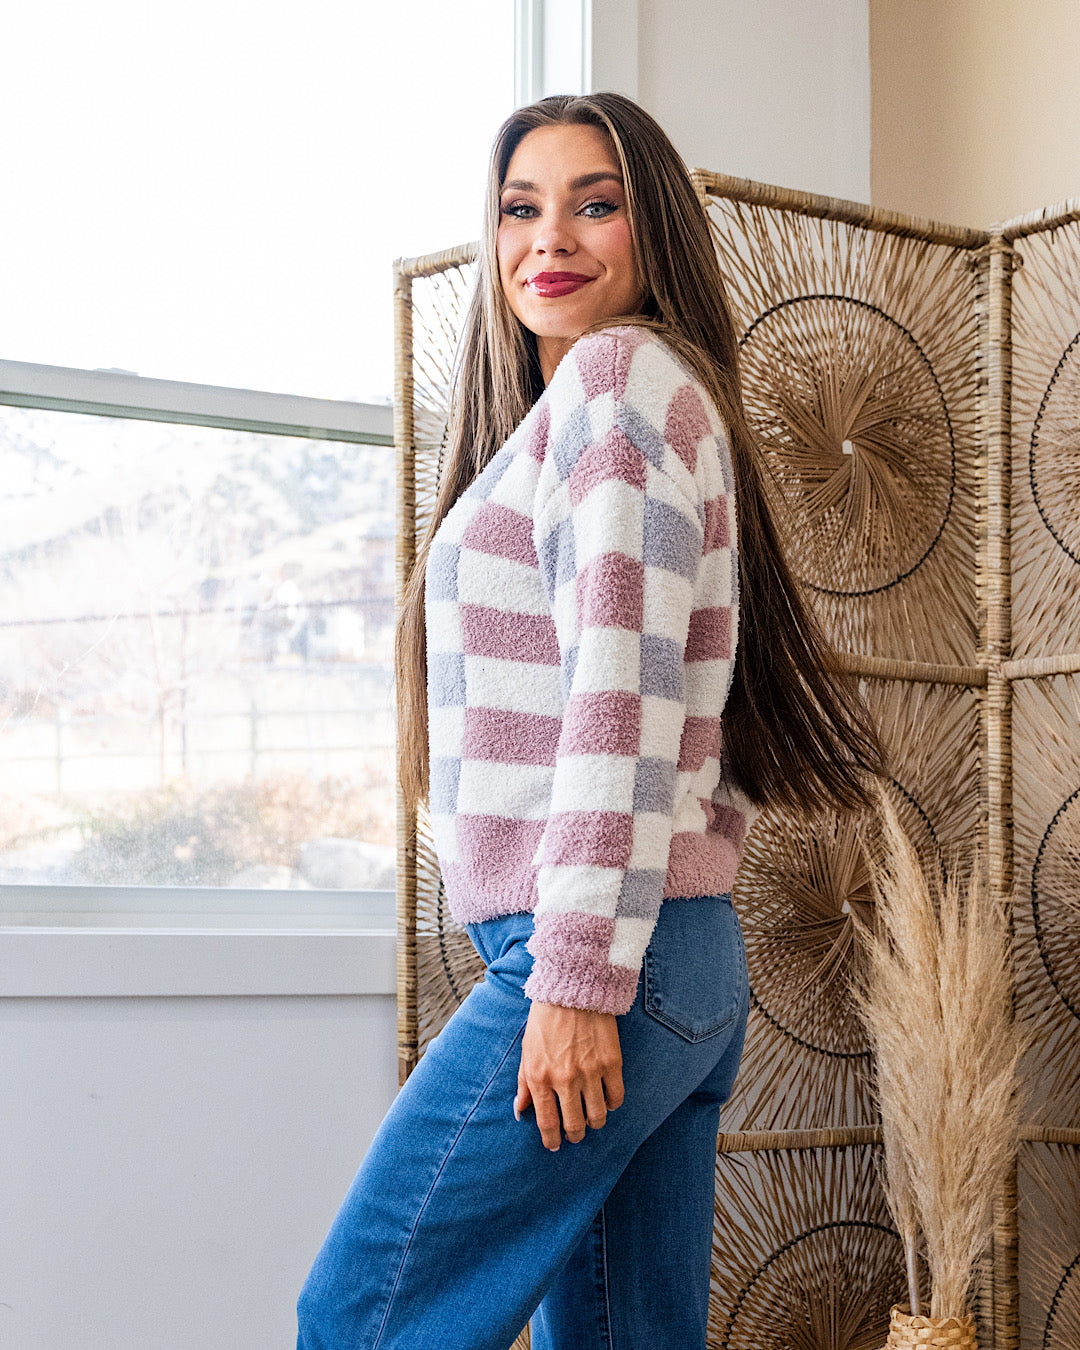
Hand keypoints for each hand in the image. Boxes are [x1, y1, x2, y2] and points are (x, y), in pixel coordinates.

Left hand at [514, 1001, 624, 1150]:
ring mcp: (590, 1072)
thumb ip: (523, 1083)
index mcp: (540, 1077)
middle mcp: (565, 1079)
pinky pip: (616, 1097)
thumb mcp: (526, 1050)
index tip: (555, 1144)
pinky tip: (606, 1100)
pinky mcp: (611, 1062)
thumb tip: (520, 1111)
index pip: (547, 1122)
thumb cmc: (545, 1019)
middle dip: (574, 1135)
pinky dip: (612, 1104)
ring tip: (591, 1119)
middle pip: (575, 1125)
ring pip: (597, 1116)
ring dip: (594, 1123)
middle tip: (575, 1134)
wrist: (572, 989)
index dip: (552, 1139)